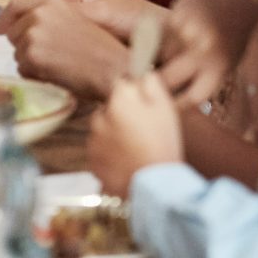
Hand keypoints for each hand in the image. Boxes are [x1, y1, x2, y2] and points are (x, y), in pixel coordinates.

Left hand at [0, 0, 163, 98]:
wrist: (113, 69)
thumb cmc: (101, 49)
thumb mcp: (76, 20)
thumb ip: (48, 17)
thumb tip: (20, 25)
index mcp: (51, 2)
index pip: (15, 5)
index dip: (6, 19)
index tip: (1, 30)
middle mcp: (39, 14)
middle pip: (13, 32)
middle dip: (24, 46)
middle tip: (48, 57)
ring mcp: (33, 34)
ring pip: (17, 53)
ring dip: (31, 62)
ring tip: (57, 66)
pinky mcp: (32, 55)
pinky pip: (22, 69)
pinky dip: (34, 75)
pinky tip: (55, 75)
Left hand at [89, 75, 184, 196]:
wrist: (154, 184)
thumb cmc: (162, 143)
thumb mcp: (165, 108)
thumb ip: (150, 84)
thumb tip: (141, 73)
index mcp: (118, 101)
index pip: (119, 85)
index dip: (132, 93)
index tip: (142, 104)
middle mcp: (100, 117)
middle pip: (109, 108)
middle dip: (122, 114)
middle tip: (143, 130)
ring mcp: (94, 140)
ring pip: (104, 130)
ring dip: (114, 134)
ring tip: (137, 147)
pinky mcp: (92, 161)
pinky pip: (101, 151)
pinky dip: (110, 153)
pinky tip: (128, 159)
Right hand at [158, 0, 257, 104]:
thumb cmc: (235, 31)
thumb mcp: (230, 58)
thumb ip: (208, 74)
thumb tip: (179, 93)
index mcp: (220, 68)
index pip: (191, 97)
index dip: (175, 104)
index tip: (165, 104)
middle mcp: (203, 53)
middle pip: (167, 79)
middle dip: (155, 84)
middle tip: (145, 84)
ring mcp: (188, 34)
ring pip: (159, 54)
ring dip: (158, 56)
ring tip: (163, 52)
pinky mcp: (176, 16)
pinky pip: (158, 34)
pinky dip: (158, 36)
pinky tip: (165, 33)